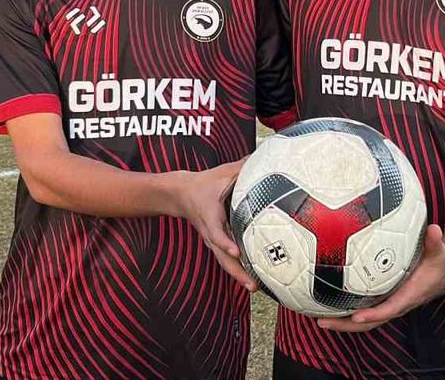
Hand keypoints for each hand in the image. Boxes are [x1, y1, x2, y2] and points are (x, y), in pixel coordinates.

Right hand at [172, 159, 257, 291]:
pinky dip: (237, 270)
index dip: (225, 243)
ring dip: (238, 276)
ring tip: (254, 288)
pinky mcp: (215, 243)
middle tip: (252, 285)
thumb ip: (243, 166)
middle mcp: (210, 232)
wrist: (181, 193)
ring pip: (224, 263)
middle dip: (236, 271)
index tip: (236, 252)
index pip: (216, 232)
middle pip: (222, 256)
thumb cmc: (204, 183)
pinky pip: (226, 260)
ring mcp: (212, 240)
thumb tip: (263, 155)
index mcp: (210, 215)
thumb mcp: (222, 173)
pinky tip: (252, 279)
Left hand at [317, 224, 444, 331]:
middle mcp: (394, 305)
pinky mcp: (381, 300)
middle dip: (345, 325)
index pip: (388, 309)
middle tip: (321, 322)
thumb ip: (435, 242)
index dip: (373, 314)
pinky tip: (325, 303)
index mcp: (407, 297)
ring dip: (340, 321)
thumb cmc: (437, 264)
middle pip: (368, 322)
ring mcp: (386, 304)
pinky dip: (344, 311)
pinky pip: (361, 309)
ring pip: (362, 320)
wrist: (440, 275)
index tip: (356, 316)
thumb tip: (434, 228)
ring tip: (315, 318)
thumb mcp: (438, 252)